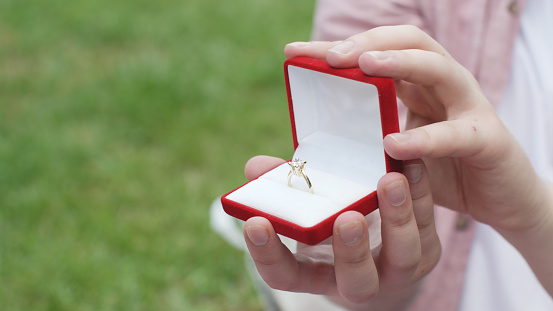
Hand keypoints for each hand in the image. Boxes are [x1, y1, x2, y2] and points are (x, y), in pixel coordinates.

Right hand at [243, 156, 439, 309]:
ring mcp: (396, 270)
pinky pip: (428, 225)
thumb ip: (284, 190)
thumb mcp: (305, 214)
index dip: (268, 254)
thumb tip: (256, 166)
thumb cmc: (330, 229)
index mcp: (316, 274)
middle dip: (352, 251)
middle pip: (356, 281)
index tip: (255, 222)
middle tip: (346, 217)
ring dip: (397, 218)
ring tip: (389, 180)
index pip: (285, 275)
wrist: (378, 251)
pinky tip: (411, 165)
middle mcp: (357, 281)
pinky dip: (422, 193)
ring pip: (403, 257)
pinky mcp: (426, 252)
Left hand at [284, 25, 548, 233]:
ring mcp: (469, 107)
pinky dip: (425, 138)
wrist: (501, 201)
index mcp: (418, 85)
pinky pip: (455, 133)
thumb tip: (308, 149)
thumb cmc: (444, 173)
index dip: (336, 49)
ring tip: (362, 66)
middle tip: (330, 55)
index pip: (376, 53)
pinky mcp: (487, 139)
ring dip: (399, 63)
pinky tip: (394, 143)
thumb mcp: (395, 154)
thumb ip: (365, 144)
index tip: (295, 53)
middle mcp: (443, 86)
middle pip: (408, 43)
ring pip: (437, 68)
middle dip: (367, 43)